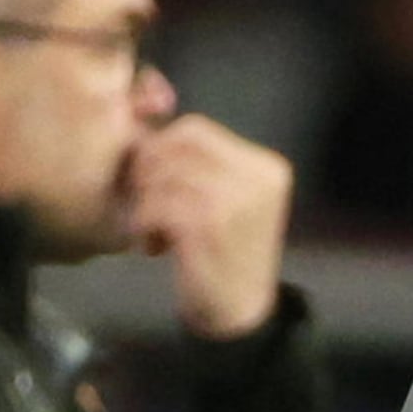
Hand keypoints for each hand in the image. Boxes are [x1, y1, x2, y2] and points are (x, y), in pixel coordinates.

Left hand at [125, 115, 291, 338]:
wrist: (240, 315)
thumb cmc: (220, 254)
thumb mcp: (219, 199)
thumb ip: (194, 160)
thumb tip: (146, 96)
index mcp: (268, 168)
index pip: (195, 130)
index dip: (160, 150)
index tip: (153, 185)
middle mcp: (260, 179)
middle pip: (176, 145)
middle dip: (148, 174)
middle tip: (148, 209)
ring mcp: (240, 203)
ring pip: (163, 175)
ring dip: (145, 204)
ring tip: (154, 232)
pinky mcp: (213, 229)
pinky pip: (158, 205)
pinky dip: (144, 225)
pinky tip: (154, 247)